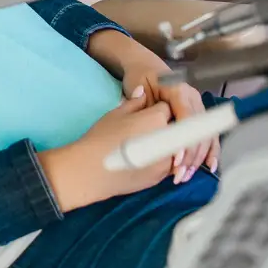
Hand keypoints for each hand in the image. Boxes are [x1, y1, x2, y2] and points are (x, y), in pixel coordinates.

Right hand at [37, 89, 174, 211]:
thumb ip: (134, 102)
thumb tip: (143, 91)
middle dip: (164, 127)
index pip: (166, 109)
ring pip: (174, 148)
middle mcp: (168, 139)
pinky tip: (143, 160)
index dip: (157, 110)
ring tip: (143, 146)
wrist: (92, 170)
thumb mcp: (115, 114)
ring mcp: (166, 161)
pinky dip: (160, 161)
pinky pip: (168, 165)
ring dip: (165, 145)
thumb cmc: (102, 137)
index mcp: (157, 119)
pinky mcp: (161, 176)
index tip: (146, 114)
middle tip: (144, 130)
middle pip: (174, 129)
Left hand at [88, 29, 217, 182]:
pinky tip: (209, 166)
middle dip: (191, 155)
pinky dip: (208, 150)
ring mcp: (197, 105)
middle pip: (199, 130)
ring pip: (205, 134)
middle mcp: (192, 97)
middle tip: (179, 174)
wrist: (145, 66)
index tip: (176, 160)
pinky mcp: (197, 114)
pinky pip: (207, 134)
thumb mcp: (138, 88)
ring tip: (186, 175)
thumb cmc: (139, 78)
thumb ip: (146, 106)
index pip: (187, 119)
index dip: (183, 141)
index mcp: (179, 90)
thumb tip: (152, 126)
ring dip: (198, 157)